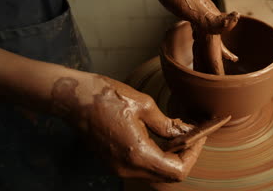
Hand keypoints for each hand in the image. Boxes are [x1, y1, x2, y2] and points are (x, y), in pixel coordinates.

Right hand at [51, 74, 204, 181]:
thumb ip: (167, 124)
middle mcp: (128, 168)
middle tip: (192, 136)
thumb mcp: (144, 105)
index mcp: (137, 154)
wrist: (74, 98)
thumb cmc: (106, 97)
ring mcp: (119, 168)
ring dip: (172, 157)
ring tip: (180, 134)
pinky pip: (143, 166)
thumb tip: (186, 132)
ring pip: (156, 172)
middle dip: (185, 157)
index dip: (193, 155)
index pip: (177, 171)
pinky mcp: (114, 162)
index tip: (198, 137)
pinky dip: (158, 155)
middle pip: (168, 176)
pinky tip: (162, 136)